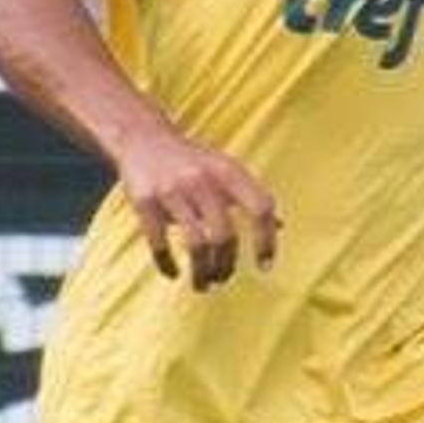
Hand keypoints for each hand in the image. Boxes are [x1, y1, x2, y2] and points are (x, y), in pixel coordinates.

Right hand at [117, 130, 281, 290]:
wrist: (142, 138)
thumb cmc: (191, 161)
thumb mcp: (224, 170)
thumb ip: (250, 196)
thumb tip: (281, 226)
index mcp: (228, 171)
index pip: (260, 207)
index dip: (266, 240)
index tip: (265, 266)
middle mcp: (203, 179)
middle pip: (224, 235)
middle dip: (226, 265)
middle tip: (223, 278)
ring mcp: (172, 190)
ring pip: (196, 244)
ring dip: (202, 272)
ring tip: (203, 285)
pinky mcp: (145, 200)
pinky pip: (159, 242)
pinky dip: (167, 264)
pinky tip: (172, 273)